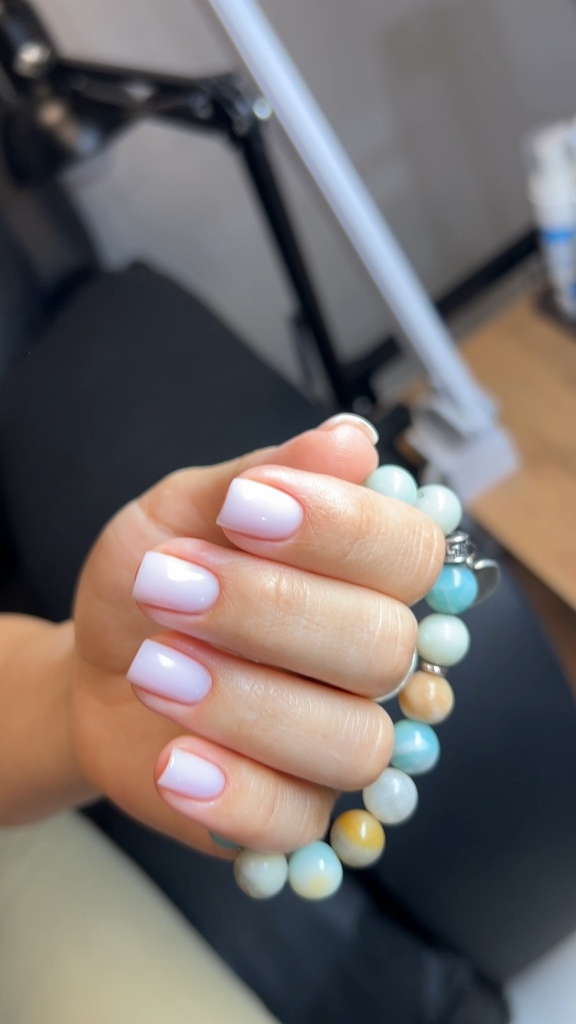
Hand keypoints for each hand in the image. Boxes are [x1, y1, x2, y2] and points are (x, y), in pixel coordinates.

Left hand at [72, 418, 443, 854]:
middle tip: (168, 583)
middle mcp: (372, 662)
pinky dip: (233, 791)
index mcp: (366, 576)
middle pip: (385, 648)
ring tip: (153, 666)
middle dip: (270, 610)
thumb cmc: (159, 578)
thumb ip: (261, 476)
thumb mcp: (185, 510)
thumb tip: (351, 441)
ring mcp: (339, 743)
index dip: (340, 529)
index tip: (244, 507)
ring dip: (244, 698)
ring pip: (352, 742)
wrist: (102, 666)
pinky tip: (173, 758)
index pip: (410, 551)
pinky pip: (296, 822)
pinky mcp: (294, 814)